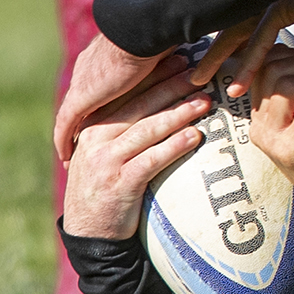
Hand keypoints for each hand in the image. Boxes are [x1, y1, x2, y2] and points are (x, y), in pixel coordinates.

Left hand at [54, 32, 175, 161]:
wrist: (144, 30)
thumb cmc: (160, 35)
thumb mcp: (165, 54)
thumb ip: (169, 68)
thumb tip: (193, 71)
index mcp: (108, 60)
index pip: (102, 88)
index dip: (105, 104)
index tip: (109, 118)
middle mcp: (90, 72)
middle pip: (86, 103)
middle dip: (87, 122)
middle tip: (86, 141)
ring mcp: (83, 85)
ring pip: (72, 115)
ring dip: (74, 134)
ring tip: (74, 155)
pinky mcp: (80, 98)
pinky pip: (66, 125)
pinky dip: (65, 140)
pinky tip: (65, 158)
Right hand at [61, 55, 212, 238]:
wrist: (89, 233)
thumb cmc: (107, 187)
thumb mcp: (106, 152)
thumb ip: (124, 128)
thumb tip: (158, 100)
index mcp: (92, 127)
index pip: (126, 94)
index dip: (153, 77)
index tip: (179, 60)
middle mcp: (95, 139)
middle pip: (139, 106)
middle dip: (170, 87)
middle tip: (198, 73)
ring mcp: (106, 161)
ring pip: (147, 130)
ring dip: (178, 113)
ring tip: (204, 101)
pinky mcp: (120, 184)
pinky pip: (151, 160)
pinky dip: (174, 146)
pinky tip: (195, 136)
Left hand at [196, 0, 293, 98]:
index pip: (237, 21)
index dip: (223, 44)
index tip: (210, 64)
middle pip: (228, 27)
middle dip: (208, 53)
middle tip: (192, 76)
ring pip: (236, 33)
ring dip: (218, 59)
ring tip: (202, 80)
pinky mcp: (286, 4)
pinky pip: (262, 37)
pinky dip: (250, 59)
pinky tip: (241, 78)